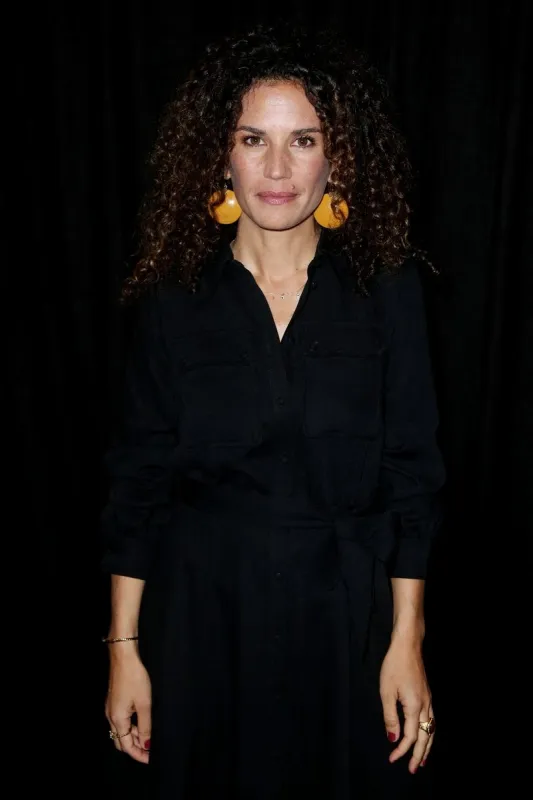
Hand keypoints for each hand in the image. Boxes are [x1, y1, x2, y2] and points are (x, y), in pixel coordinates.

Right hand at [105, 647, 151, 763]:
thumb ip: (146, 726)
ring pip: (121, 731)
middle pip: (121, 741)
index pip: (126, 746)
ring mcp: (111, 708)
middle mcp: (111, 716)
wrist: (123, 657)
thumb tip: (146, 745)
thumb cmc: (135, 678)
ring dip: (134, 736)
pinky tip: (142, 723)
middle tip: (150, 750)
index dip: (138, 754)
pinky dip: (131, 726)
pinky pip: (121, 721)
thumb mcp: (144, 704)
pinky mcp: (114, 701)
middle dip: (134, 748)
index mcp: (117, 719)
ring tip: (149, 737)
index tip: (150, 759)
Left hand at [379, 639, 434, 772]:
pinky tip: (426, 736)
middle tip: (413, 770)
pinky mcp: (428, 695)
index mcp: (415, 706)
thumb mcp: (386, 691)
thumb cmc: (394, 666)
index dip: (401, 750)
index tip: (392, 759)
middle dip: (419, 754)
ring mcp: (429, 700)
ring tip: (422, 759)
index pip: (410, 735)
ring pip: (432, 729)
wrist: (408, 646)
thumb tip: (393, 739)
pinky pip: (432, 721)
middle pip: (426, 737)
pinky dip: (430, 733)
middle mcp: (426, 706)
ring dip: (428, 746)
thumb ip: (390, 717)